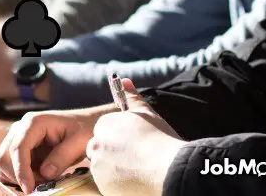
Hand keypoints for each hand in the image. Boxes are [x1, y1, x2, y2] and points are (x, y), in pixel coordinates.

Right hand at [0, 109, 104, 193]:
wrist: (84, 123)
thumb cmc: (84, 128)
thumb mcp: (80, 141)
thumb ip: (62, 156)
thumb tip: (45, 173)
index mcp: (33, 123)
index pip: (18, 147)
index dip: (21, 170)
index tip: (29, 188)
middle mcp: (20, 128)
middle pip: (5, 156)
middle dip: (19, 175)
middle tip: (41, 185)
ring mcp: (18, 138)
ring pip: (4, 163)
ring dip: (18, 177)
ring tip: (42, 180)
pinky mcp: (20, 148)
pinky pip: (10, 166)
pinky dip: (18, 176)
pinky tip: (36, 177)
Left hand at [87, 78, 186, 195]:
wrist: (168, 169)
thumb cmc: (161, 140)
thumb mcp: (147, 114)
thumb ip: (132, 97)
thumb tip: (123, 80)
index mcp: (105, 124)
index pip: (104, 132)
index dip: (120, 140)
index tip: (134, 146)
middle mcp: (96, 143)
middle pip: (100, 150)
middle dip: (113, 155)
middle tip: (136, 160)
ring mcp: (97, 165)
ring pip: (102, 168)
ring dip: (115, 170)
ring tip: (138, 171)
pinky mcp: (101, 185)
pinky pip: (105, 184)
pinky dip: (116, 184)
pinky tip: (134, 181)